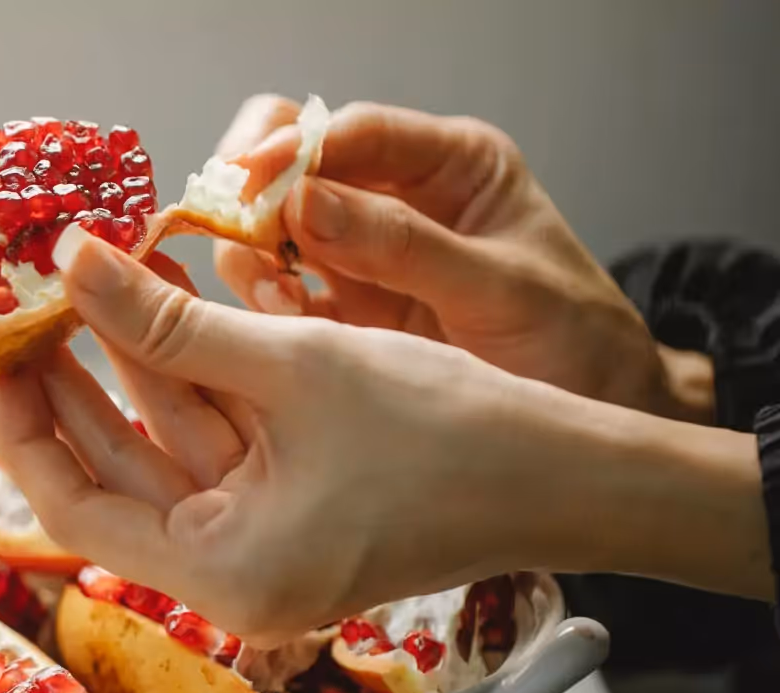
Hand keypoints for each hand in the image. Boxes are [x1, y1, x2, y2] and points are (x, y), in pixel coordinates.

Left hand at [0, 234, 768, 644]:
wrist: (575, 476)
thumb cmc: (455, 440)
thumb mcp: (295, 367)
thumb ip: (170, 325)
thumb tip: (77, 267)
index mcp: (220, 573)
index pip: (72, 505)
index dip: (26, 422)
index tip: (2, 350)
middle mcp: (232, 575)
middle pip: (113, 475)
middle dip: (72, 386)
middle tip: (33, 310)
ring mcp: (263, 544)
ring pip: (166, 452)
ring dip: (133, 370)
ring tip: (92, 287)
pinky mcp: (294, 511)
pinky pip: (219, 446)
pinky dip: (193, 383)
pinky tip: (165, 311)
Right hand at [211, 97, 714, 425]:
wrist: (594, 416)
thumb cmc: (575, 342)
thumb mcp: (500, 288)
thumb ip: (402, 245)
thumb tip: (303, 202)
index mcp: (449, 166)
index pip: (350, 129)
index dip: (290, 148)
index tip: (247, 183)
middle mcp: (396, 200)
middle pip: (291, 164)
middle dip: (254, 194)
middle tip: (244, 239)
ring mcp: (362, 258)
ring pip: (269, 229)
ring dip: (251, 256)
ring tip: (276, 298)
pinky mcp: (342, 316)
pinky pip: (276, 294)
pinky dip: (262, 308)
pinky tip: (283, 328)